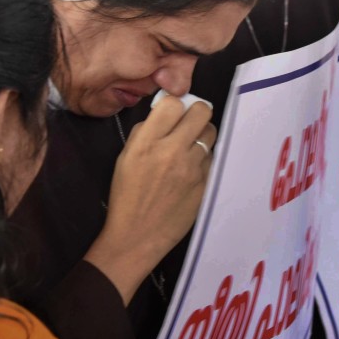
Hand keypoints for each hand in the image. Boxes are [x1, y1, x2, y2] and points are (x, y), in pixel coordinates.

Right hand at [85, 96, 215, 302]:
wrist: (137, 236)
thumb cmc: (127, 196)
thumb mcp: (125, 158)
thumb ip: (144, 133)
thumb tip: (164, 114)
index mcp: (147, 143)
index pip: (173, 103)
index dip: (174, 105)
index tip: (173, 113)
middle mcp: (172, 151)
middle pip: (201, 111)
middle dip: (196, 113)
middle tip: (189, 123)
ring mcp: (192, 168)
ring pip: (211, 133)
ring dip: (203, 135)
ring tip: (192, 146)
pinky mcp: (205, 183)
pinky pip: (213, 158)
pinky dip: (205, 159)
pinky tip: (193, 169)